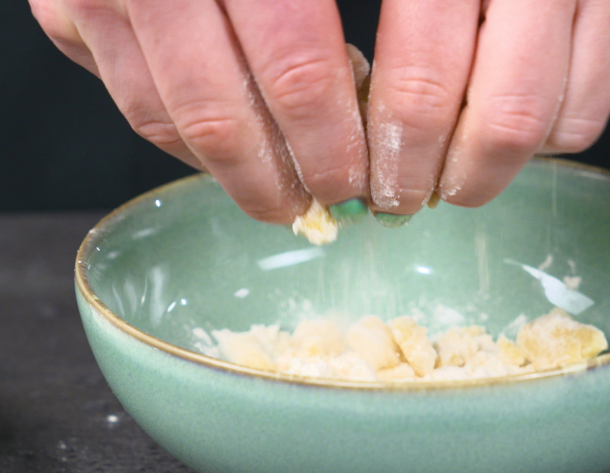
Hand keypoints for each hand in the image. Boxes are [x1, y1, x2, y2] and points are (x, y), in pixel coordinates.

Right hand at [29, 0, 369, 223]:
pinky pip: (138, 105)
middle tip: (333, 201)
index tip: (373, 177)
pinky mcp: (67, 11)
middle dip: (289, 174)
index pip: (297, 68)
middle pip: (226, 114)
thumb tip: (383, 104)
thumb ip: (364, 18)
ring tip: (288, 191)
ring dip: (239, 173)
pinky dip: (192, 144)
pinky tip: (236, 153)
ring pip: (174, 122)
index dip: (335, 139)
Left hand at [366, 0, 609, 216]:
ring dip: (502, 158)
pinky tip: (516, 103)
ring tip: (462, 152)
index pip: (420, 87)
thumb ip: (365, 27)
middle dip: (452, 178)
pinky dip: (553, 125)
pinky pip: (599, 100)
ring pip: (559, 125)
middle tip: (416, 192)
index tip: (372, 184)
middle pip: (501, 121)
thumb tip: (331, 111)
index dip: (394, 154)